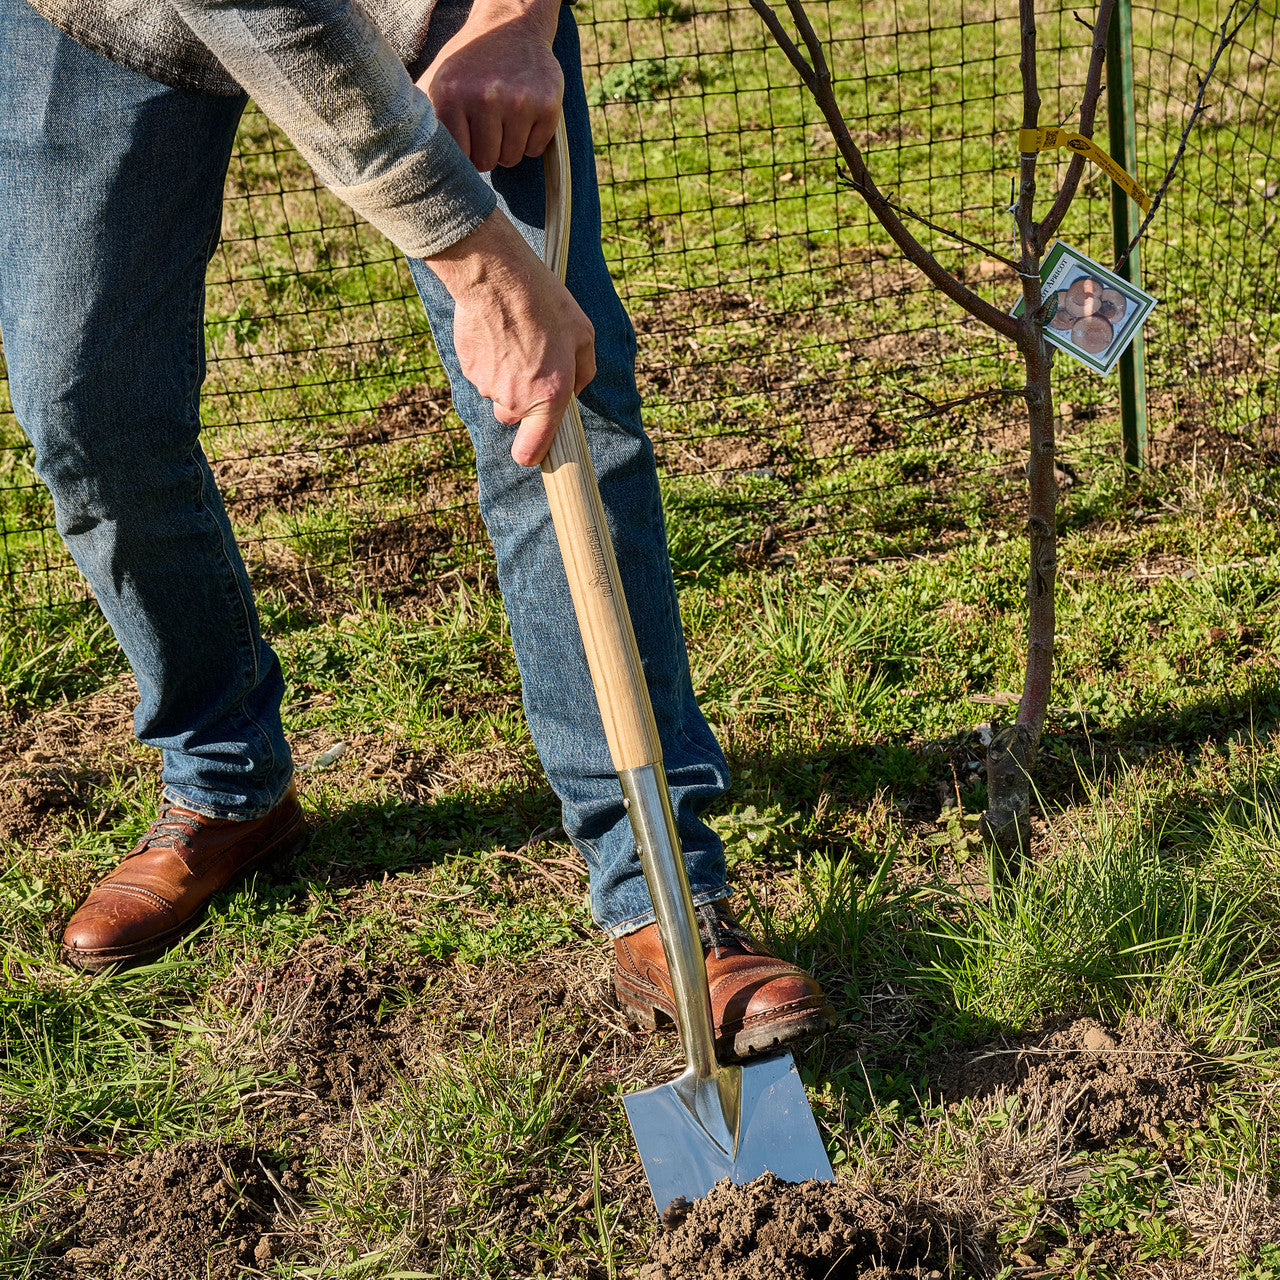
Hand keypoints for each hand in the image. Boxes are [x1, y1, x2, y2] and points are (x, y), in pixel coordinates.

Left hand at [417, 0, 562, 171]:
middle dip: (487, 152)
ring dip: (508, 147)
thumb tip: (403, 149)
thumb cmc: (471, 61)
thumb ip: (421, 113)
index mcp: (451, 94)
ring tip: (505, 120)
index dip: (464, 151)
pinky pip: (535, 149)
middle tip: (489, 127)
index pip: (458, 157)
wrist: (511, 25)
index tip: (467, 136)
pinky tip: (524, 117)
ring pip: (511, 159)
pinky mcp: (547, 105)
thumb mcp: (438, 78)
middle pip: (486, 162)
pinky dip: (531, 141)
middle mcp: (484, 97)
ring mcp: (519, 101)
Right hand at [426, 210, 594, 465]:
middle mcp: (515, 399)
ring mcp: (487, 386)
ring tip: (515, 339)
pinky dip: (487, 360)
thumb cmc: (545, 303)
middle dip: (520, 400)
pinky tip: (496, 332)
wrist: (496, 276)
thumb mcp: (583, 333)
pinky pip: (480, 374)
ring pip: (495, 394)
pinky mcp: (467, 369)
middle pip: (512, 418)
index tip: (535, 449)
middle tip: (530, 364)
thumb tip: (577, 390)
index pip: (532, 452)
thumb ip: (584, 371)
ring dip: (504, 376)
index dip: (533, 454)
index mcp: (549, 396)